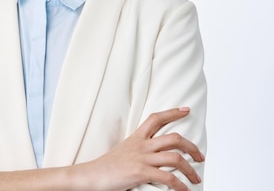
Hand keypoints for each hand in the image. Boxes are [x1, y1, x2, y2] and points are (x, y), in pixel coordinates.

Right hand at [74, 107, 204, 190]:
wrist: (91, 175)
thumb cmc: (106, 167)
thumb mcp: (123, 152)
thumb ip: (138, 151)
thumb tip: (153, 156)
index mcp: (136, 138)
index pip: (156, 118)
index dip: (172, 112)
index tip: (186, 110)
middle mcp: (141, 146)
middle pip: (173, 138)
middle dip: (191, 146)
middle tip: (200, 156)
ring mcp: (141, 159)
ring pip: (175, 157)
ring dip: (190, 169)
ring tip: (196, 177)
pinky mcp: (141, 173)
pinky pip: (168, 177)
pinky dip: (180, 185)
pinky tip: (185, 190)